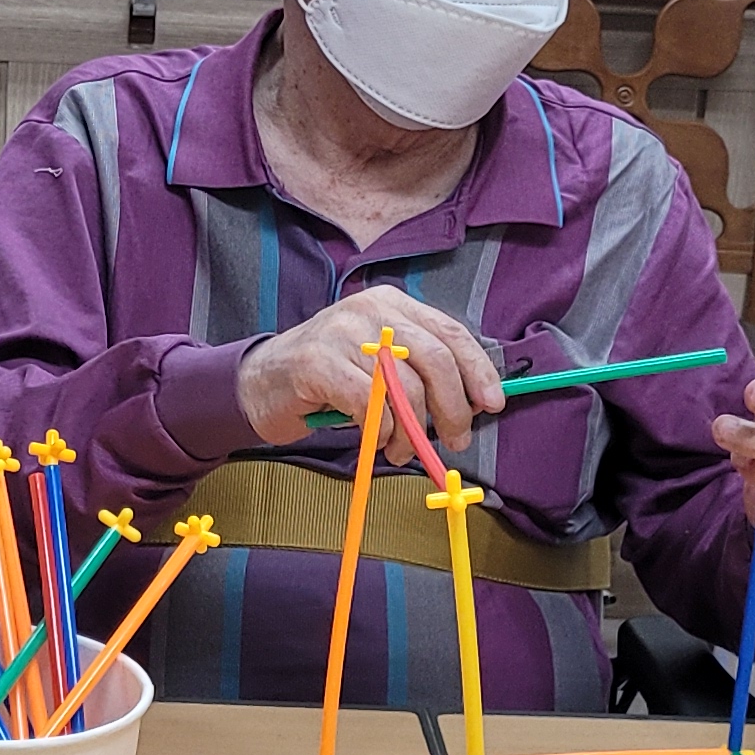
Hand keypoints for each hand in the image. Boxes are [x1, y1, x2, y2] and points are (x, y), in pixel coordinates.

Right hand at [239, 286, 502, 455]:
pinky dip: (382, 431)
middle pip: (435, 358)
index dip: (477, 370)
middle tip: (455, 439)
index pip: (450, 332)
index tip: (492, 405)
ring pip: (405, 386)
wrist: (261, 383)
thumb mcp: (380, 363)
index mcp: (392, 304)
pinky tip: (379, 442)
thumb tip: (473, 402)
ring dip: (412, 431)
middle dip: (454, 407)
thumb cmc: (329, 379)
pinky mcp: (318, 361)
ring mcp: (343, 332)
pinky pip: (370, 404)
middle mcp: (371, 310)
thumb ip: (420, 371)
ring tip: (402, 450)